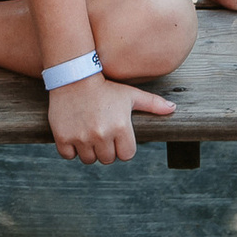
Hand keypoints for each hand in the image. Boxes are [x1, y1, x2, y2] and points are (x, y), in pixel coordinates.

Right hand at [47, 72, 176, 163]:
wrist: (73, 77)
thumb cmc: (105, 88)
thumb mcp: (130, 94)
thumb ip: (153, 104)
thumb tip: (173, 109)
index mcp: (121, 127)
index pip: (126, 155)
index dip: (123, 147)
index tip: (116, 135)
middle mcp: (102, 134)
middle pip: (108, 159)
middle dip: (106, 149)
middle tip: (101, 132)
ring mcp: (81, 137)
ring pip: (89, 159)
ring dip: (89, 150)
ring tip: (88, 132)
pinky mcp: (63, 137)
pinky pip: (68, 155)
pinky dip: (70, 149)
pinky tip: (74, 134)